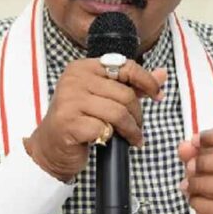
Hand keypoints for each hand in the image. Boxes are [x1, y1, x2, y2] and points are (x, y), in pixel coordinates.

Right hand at [24, 58, 166, 181]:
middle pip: (124, 94)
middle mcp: (74, 79)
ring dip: (130, 129)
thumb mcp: (104, 97)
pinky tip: (109, 141)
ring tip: (132, 138)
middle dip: (137, 114)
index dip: (146, 80)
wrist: (50, 147)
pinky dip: (112, 138)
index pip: (124, 66)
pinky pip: (104, 129)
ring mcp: (69, 100)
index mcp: (83, 67)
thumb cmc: (78, 120)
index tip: (157, 95)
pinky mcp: (68, 122)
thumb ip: (132, 85)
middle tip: (137, 127)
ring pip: (117, 113)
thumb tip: (162, 74)